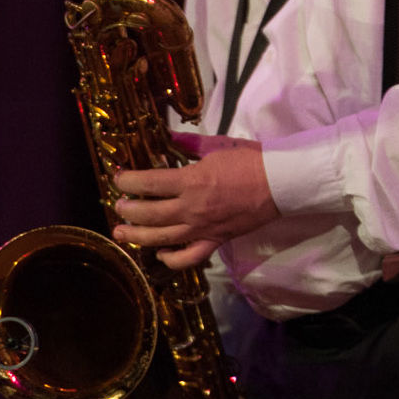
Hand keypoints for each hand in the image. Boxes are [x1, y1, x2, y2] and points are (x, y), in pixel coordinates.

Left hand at [111, 133, 279, 269]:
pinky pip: (188, 258)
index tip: (119, 179)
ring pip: (161, 238)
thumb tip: (169, 138)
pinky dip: (170, 259)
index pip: (148, 183)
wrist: (280, 183)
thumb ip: (189, 145)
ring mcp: (202, 228)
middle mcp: (191, 208)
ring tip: (122, 232)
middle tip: (119, 206)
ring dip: (137, 235)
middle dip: (128, 210)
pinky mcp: (215, 240)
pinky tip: (160, 253)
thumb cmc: (251, 161)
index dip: (128, 181)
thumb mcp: (217, 146)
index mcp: (191, 181)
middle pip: (149, 213)